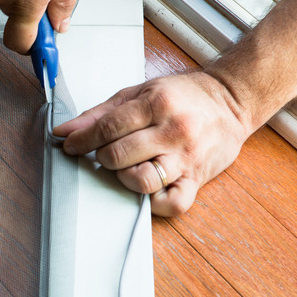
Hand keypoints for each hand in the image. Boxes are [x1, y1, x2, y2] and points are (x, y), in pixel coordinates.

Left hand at [53, 72, 250, 215]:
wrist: (231, 101)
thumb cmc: (182, 96)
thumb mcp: (139, 92)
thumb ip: (100, 113)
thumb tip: (65, 131)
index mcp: (157, 104)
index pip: (107, 128)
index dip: (82, 140)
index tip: (70, 145)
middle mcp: (173, 131)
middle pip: (119, 156)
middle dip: (102, 157)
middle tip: (104, 153)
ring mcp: (187, 158)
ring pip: (141, 181)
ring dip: (124, 177)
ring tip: (126, 166)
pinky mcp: (198, 180)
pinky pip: (172, 204)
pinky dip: (153, 202)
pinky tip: (147, 187)